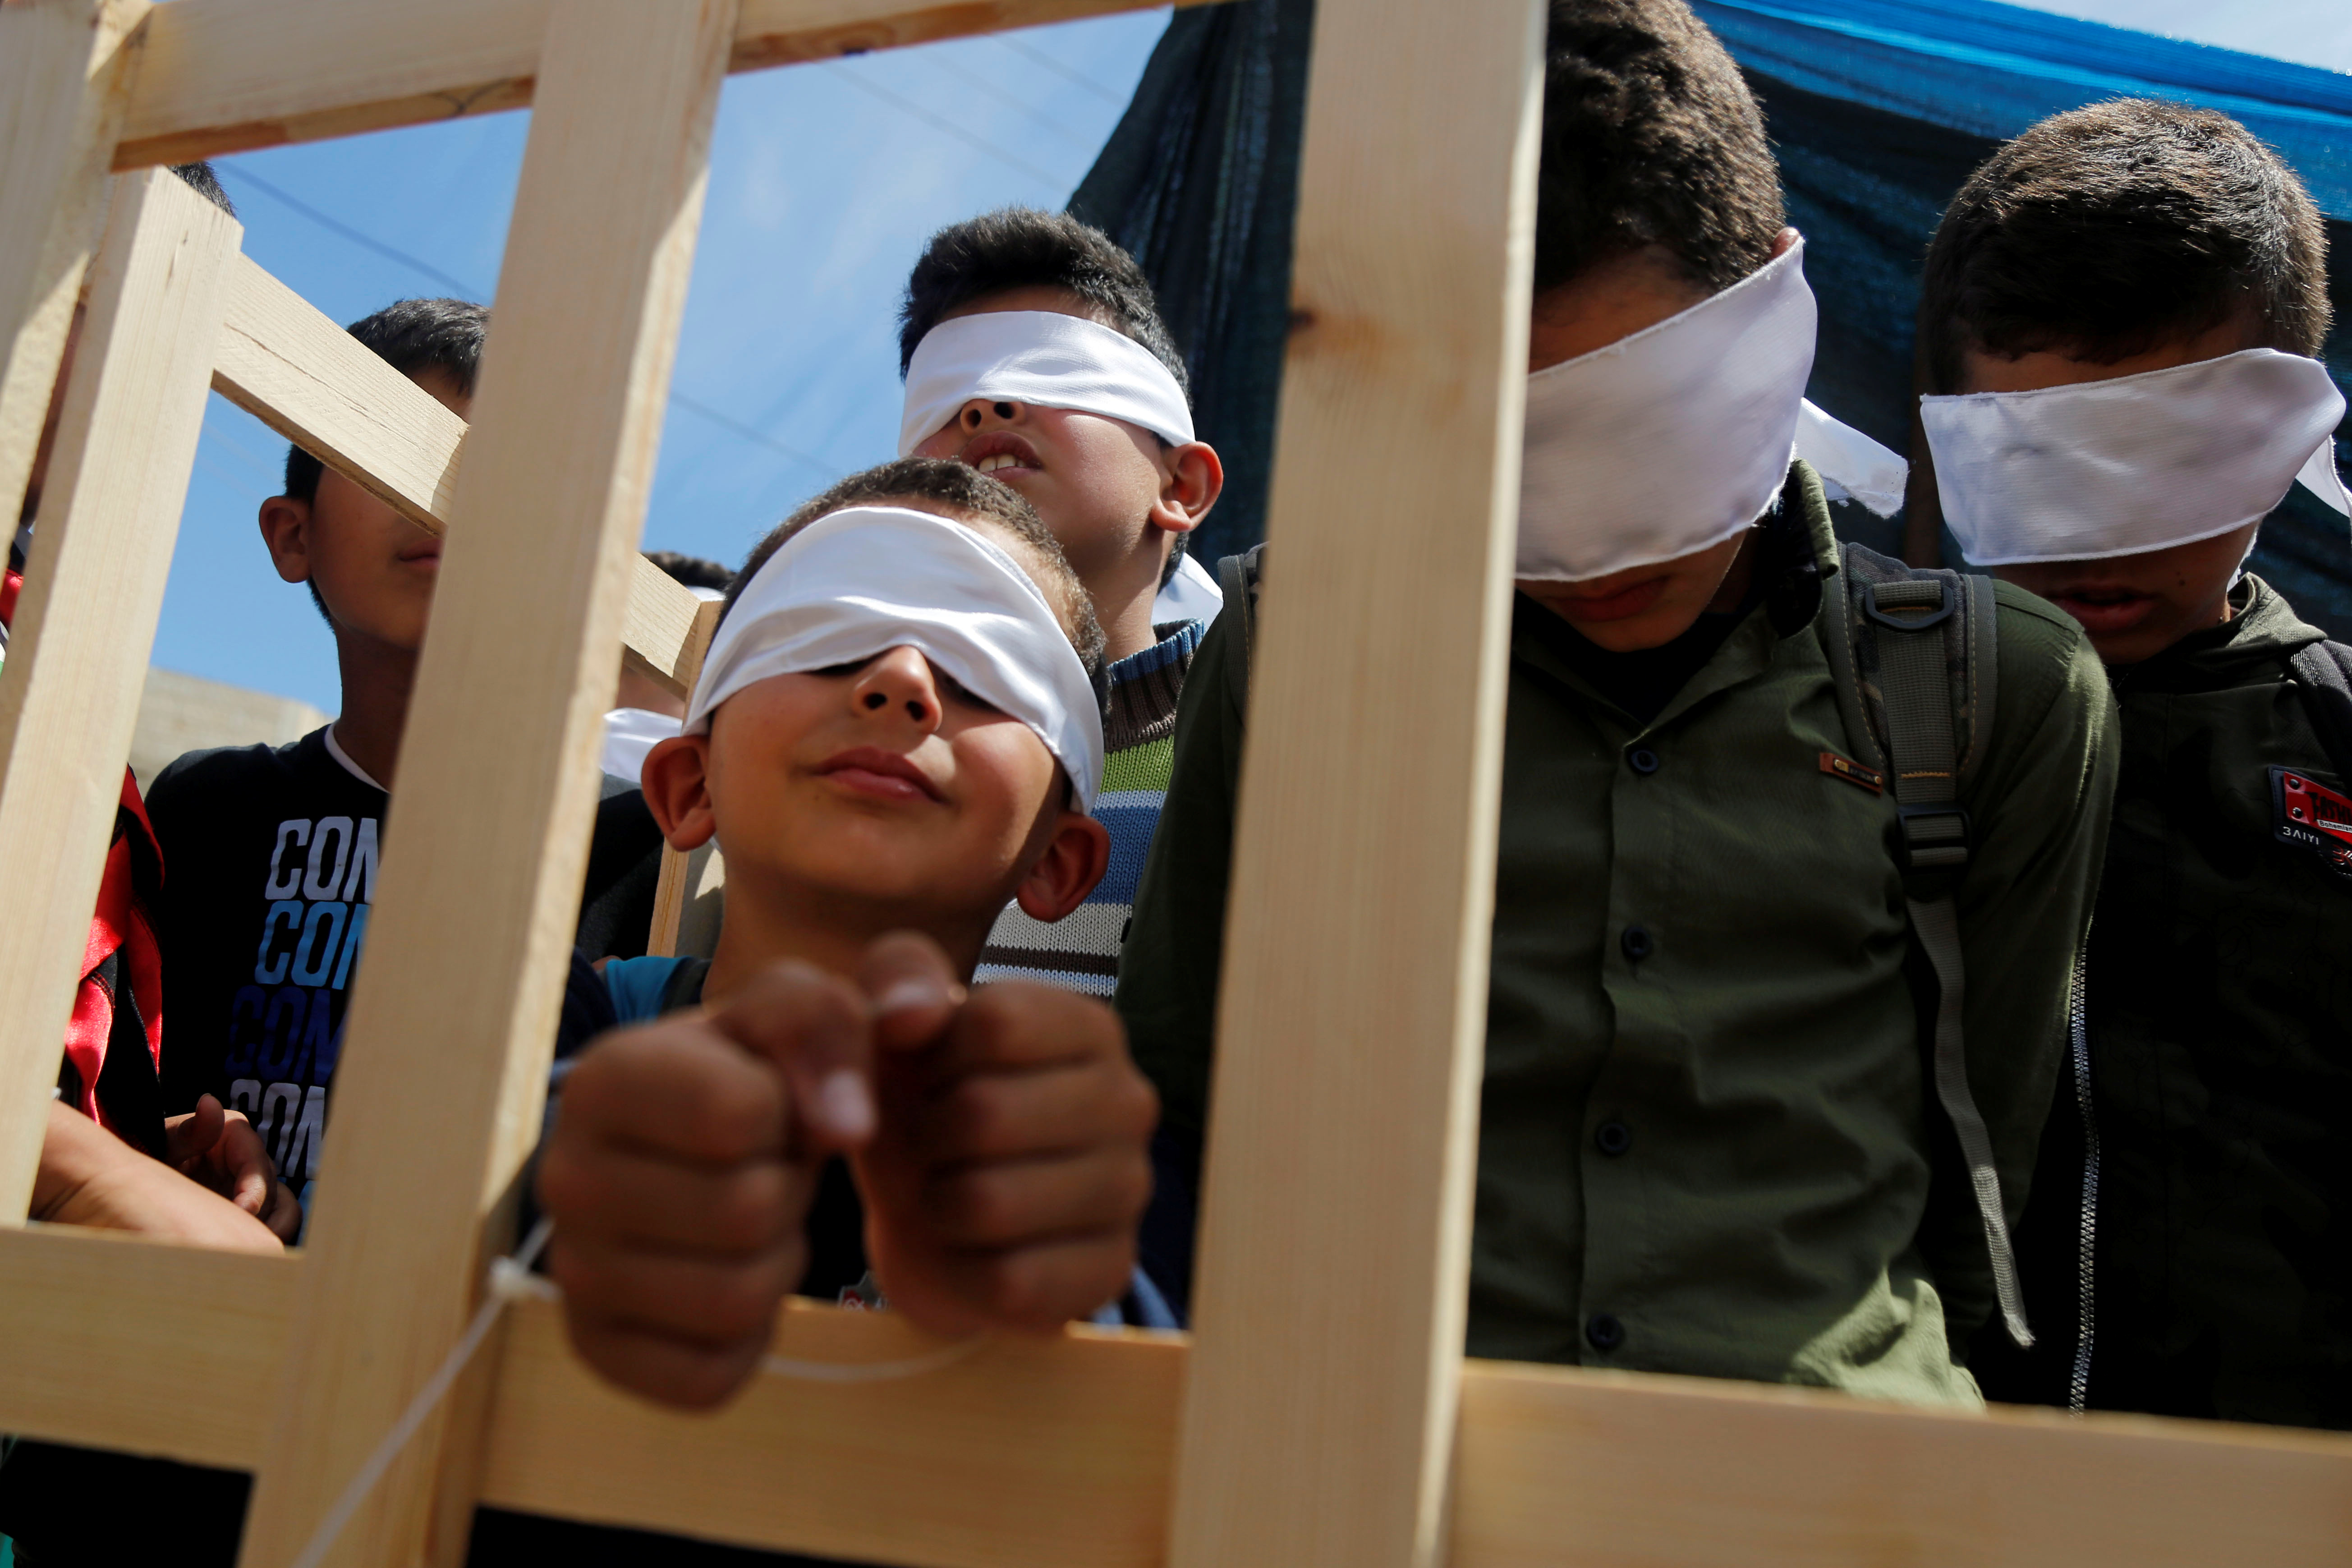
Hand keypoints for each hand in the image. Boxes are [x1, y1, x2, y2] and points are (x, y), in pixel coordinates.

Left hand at [34, 1101, 281, 1254]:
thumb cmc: (148, 1157)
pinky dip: (263, 1237)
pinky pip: (272, 1224)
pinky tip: (240, 1254)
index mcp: (233, 1136)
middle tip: (238, 1242)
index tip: (241, 1213)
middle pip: (275, 1190)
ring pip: (282, 1209)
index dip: (255, 1189)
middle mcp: (248, 1161)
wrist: (126, 1183)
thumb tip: (209, 1101)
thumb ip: (189, 1131)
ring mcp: (250, 1186)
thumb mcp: (163, 1144)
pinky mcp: (247, 1210)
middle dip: (261, 1216)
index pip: (258, 1163)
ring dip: (270, 1229)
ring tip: (245, 1252)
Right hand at [538, 962, 877, 1408]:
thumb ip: (823, 1027)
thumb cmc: (748, 1070)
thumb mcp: (791, 1011)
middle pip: (746, 1215)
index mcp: (602, 1080)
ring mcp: (572, 1272)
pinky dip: (747, 1337)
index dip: (787, 1112)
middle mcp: (564, 1177)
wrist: (691, 1143)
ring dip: (775, 1261)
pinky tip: (729, 1275)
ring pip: (734, 1301)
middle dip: (787, 1190)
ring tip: (750, 1219)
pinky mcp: (598, 1350)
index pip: (741, 1117)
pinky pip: (710, 1378)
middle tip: (764, 1168)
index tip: (766, 1105)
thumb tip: (849, 1127)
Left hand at [851, 933, 1157, 1338]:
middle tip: (933, 1148)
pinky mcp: (1112, 1272)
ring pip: (988, 1203)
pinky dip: (962, 1272)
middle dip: (926, 1138)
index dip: (932, 1056)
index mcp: (1090, 1026)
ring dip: (936, 1206)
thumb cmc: (922, 1106)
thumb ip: (898, 982)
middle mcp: (1130, 1101)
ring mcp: (1131, 1190)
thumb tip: (912, 1015)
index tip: (933, 1077)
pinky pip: (1008, 1282)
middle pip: (985, 1113)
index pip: (995, 1021)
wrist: (930, 1218)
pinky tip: (971, 1251)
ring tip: (947, 1195)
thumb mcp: (897, 1029)